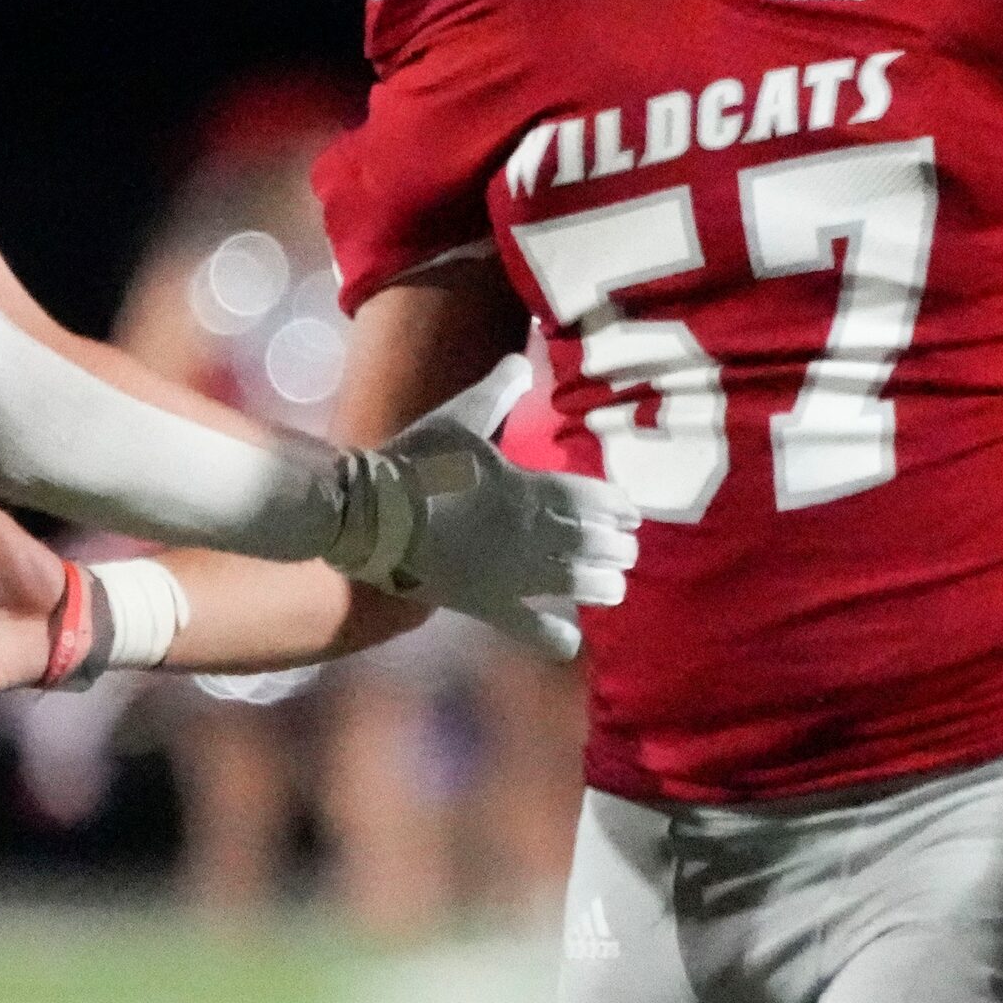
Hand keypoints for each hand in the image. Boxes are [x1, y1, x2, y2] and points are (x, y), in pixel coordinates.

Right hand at [329, 359, 638, 659]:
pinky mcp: (486, 604)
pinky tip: (571, 642)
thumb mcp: (458, 418)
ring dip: (603, 586)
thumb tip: (521, 361)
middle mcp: (531, 535)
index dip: (618, 507)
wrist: (371, 513)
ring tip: (615, 586)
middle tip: (627, 549)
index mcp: (528, 489)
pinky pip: (528, 628)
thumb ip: (497, 391)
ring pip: (576, 586)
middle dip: (617, 548)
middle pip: (593, 544)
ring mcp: (511, 575)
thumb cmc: (416, 463)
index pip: (593, 499)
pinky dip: (554, 639)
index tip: (631, 513)